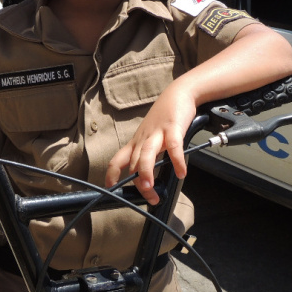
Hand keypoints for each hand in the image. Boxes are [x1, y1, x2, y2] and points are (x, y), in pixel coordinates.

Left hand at [105, 83, 194, 204]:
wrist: (178, 94)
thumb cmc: (164, 117)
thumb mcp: (150, 135)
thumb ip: (148, 153)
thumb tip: (148, 175)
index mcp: (136, 142)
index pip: (118, 159)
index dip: (112, 174)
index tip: (111, 187)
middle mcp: (143, 139)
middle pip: (134, 163)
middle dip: (139, 183)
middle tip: (150, 198)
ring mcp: (157, 133)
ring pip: (146, 153)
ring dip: (146, 171)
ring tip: (151, 187)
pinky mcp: (173, 128)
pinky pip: (173, 146)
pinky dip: (177, 160)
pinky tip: (181, 172)